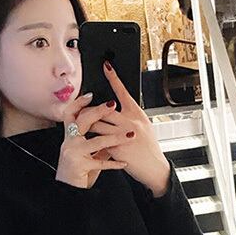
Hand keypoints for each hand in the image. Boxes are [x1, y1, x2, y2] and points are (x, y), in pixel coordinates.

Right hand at [55, 92, 134, 188]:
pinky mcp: (80, 166)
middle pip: (83, 121)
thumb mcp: (88, 155)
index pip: (71, 114)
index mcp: (70, 137)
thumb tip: (113, 133)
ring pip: (97, 141)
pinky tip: (124, 162)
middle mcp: (69, 142)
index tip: (91, 95)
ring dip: (116, 137)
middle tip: (113, 105)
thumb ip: (99, 144)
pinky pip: (100, 162)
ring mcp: (74, 153)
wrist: (69, 192)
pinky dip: (114, 163)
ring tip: (130, 136)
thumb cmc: (79, 172)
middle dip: (99, 111)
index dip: (79, 103)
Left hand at [83, 61, 170, 195]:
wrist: (153, 168)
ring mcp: (121, 134)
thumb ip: (132, 117)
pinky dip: (91, 138)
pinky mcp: (115, 147)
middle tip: (82, 106)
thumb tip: (121, 108)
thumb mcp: (145, 127)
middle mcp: (129, 121)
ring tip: (82, 124)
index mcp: (137, 113)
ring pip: (96, 123)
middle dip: (91, 108)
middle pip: (104, 108)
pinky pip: (98, 139)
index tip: (106, 66)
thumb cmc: (149, 149)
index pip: (123, 92)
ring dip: (87, 123)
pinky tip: (87, 139)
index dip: (113, 78)